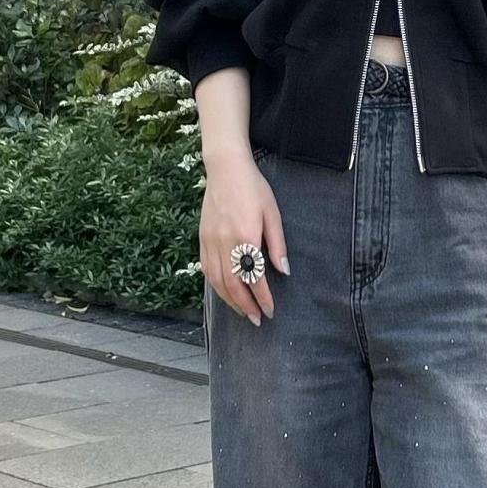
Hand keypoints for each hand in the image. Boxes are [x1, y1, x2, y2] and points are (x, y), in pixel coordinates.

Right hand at [201, 151, 289, 325]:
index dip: (262, 297)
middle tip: (257, 319)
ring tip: (242, 311)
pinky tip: (225, 292)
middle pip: (233, 284)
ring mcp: (210, 241)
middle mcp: (224, 242)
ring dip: (230, 300)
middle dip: (245, 306)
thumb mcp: (272, 213)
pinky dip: (216, 286)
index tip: (270, 310)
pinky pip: (207, 269)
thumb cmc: (253, 188)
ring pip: (217, 281)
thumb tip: (284, 270)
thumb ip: (277, 244)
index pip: (254, 277)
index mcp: (245, 236)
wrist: (225, 169)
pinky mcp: (202, 238)